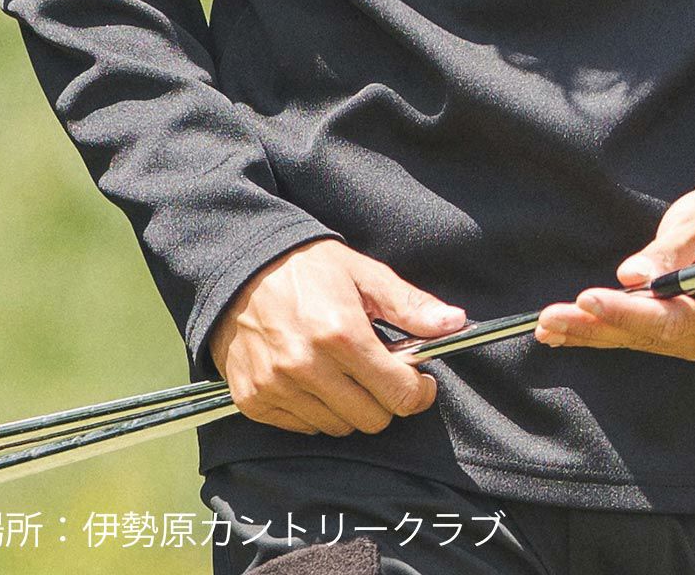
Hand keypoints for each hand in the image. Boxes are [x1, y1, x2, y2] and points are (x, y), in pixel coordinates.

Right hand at [207, 239, 466, 434]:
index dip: (419, 391)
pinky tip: (316, 379)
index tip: (420, 381)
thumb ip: (410, 305)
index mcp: (342, 332)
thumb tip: (454, 324)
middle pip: (372, 419)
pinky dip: (317, 411)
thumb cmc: (307, 267)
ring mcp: (277, 387)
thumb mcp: (364, 274)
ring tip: (346, 372)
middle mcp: (307, 366)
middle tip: (382, 373)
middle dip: (386, 400)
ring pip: (338, 428)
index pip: (399, 393)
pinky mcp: (255, 400)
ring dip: (351, 407)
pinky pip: (304, 428)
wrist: (240, 267)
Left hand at [534, 186, 694, 362]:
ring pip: (645, 342)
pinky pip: (647, 340)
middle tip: (550, 319)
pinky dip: (609, 334)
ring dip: (595, 334)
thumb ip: (669, 251)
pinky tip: (572, 334)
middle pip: (653, 336)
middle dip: (597, 327)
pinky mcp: (693, 341)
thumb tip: (632, 275)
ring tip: (550, 327)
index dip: (628, 312)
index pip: (674, 317)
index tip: (587, 300)